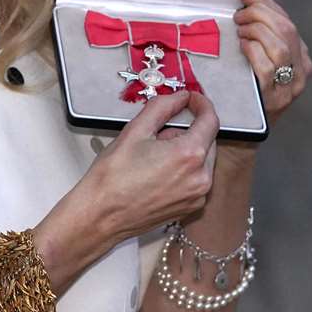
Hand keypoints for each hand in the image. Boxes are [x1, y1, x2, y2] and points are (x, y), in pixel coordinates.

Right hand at [83, 89, 220, 243]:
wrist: (101, 214)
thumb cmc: (113, 178)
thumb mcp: (135, 130)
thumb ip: (162, 107)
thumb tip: (179, 97)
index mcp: (189, 155)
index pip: (210, 120)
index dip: (201, 104)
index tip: (191, 99)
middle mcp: (200, 178)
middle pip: (207, 140)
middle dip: (188, 130)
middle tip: (159, 132)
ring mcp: (197, 195)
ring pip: (202, 160)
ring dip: (185, 150)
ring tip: (153, 157)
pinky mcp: (190, 207)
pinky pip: (196, 178)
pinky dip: (183, 169)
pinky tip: (158, 172)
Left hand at [231, 0, 311, 122]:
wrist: (240, 134)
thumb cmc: (243, 91)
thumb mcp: (255, 57)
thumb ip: (255, 30)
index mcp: (300, 57)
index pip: (286, 19)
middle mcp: (301, 71)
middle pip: (286, 29)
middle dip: (258, 13)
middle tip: (238, 15)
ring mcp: (289, 87)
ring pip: (278, 45)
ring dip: (255, 30)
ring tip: (239, 30)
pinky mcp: (274, 99)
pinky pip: (266, 66)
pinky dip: (252, 50)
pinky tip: (241, 47)